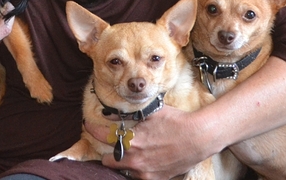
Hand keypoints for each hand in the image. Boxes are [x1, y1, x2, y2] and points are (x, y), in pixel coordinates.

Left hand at [84, 106, 211, 179]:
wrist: (197, 138)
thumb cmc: (175, 122)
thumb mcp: (150, 112)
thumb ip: (128, 114)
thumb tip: (110, 113)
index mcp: (132, 141)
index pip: (103, 136)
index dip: (93, 129)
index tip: (88, 125)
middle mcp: (135, 159)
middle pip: (108, 160)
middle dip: (107, 151)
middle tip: (110, 142)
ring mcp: (144, 172)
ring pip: (122, 169)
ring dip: (122, 160)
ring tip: (129, 150)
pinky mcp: (153, 179)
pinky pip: (137, 175)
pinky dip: (136, 168)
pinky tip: (142, 158)